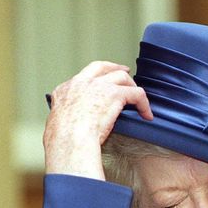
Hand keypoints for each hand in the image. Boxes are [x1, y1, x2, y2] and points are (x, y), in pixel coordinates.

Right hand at [43, 61, 152, 179]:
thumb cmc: (64, 139)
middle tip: (126, 73)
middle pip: (102, 67)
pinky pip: (137, 94)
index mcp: (66, 90)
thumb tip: (75, 129)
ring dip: (132, 88)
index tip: (104, 82)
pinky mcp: (114, 94)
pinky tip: (147, 115)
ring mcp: (98, 86)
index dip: (97, 78)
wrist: (70, 138)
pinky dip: (144, 104)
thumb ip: (69, 120)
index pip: (84, 78)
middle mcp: (81, 83)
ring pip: (122, 77)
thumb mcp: (60, 125)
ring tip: (140, 101)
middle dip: (115, 68)